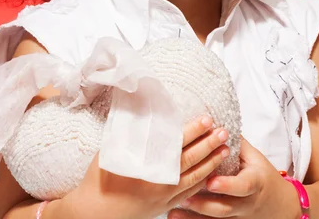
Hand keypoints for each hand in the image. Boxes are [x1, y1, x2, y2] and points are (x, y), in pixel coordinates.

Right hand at [61, 115, 229, 218]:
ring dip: (212, 163)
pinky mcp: (163, 207)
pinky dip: (202, 183)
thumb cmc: (100, 177)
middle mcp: (160, 183)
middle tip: (224, 131)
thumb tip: (144, 110)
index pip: (178, 145)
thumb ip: (133, 132)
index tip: (207, 119)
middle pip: (191, 161)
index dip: (194, 131)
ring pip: (195, 179)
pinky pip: (189, 195)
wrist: (92, 212)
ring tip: (226, 150)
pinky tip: (211, 174)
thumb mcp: (115, 148)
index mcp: (149, 166)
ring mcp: (164, 197)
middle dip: (209, 145)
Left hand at [167, 136, 299, 218]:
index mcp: (254, 182)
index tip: (210, 181)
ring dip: (194, 215)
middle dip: (204, 203)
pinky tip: (175, 217)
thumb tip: (214, 124)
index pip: (243, 186)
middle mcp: (246, 203)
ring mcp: (238, 216)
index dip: (227, 185)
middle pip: (225, 207)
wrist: (279, 205)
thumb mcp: (255, 156)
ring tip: (174, 210)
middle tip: (184, 195)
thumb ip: (236, 143)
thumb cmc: (262, 174)